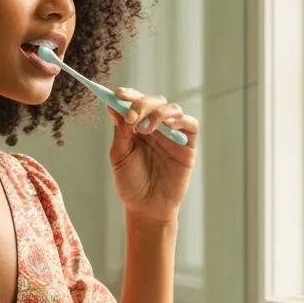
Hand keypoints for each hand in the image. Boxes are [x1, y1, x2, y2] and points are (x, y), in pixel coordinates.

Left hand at [106, 87, 198, 224]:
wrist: (147, 208)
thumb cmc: (131, 184)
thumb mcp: (120, 156)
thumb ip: (120, 132)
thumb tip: (113, 106)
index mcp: (137, 127)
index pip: (135, 103)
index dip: (128, 95)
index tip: (117, 94)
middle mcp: (156, 127)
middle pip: (154, 101)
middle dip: (142, 104)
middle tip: (132, 116)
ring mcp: (173, 135)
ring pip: (172, 108)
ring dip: (158, 113)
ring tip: (145, 130)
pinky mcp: (188, 145)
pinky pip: (190, 124)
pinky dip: (180, 120)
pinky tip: (166, 127)